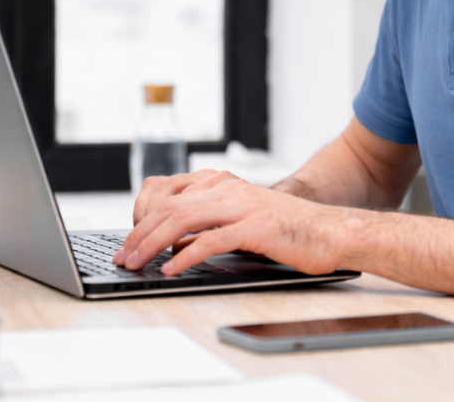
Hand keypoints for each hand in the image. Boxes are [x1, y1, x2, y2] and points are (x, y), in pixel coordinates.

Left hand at [113, 171, 352, 275]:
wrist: (330, 231)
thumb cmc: (287, 230)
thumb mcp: (241, 217)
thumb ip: (209, 221)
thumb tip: (171, 241)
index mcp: (222, 182)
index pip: (167, 191)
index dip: (141, 215)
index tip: (129, 240)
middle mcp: (228, 188)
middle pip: (169, 206)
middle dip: (139, 234)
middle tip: (123, 257)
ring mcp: (242, 205)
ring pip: (183, 219)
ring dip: (153, 244)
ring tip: (138, 264)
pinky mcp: (255, 227)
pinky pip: (210, 240)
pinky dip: (185, 256)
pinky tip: (171, 270)